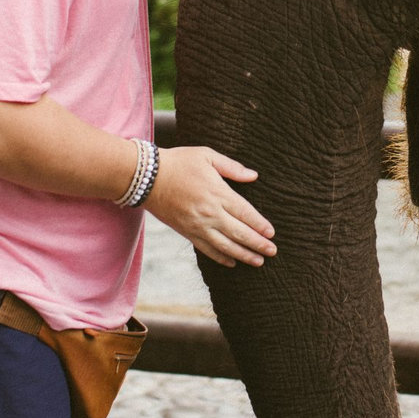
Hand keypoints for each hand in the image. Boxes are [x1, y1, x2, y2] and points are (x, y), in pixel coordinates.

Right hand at [143, 146, 277, 267]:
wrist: (146, 177)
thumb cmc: (179, 162)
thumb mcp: (207, 155)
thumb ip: (232, 167)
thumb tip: (253, 176)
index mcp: (218, 193)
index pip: (245, 213)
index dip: (260, 225)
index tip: (272, 234)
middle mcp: (210, 213)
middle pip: (239, 233)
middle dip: (258, 244)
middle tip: (272, 251)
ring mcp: (197, 225)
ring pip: (225, 246)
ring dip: (243, 255)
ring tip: (258, 262)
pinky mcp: (186, 232)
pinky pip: (207, 249)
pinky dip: (221, 258)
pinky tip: (232, 262)